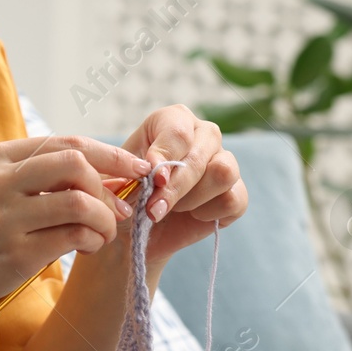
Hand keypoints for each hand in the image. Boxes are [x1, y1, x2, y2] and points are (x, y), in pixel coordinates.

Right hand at [0, 134, 150, 321]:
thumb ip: (39, 179)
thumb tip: (108, 175)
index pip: (65, 142)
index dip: (109, 154)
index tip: (137, 168)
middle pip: (76, 163)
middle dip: (110, 183)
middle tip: (121, 208)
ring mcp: (6, 217)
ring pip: (81, 201)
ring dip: (105, 219)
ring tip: (103, 233)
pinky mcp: (15, 253)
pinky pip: (74, 237)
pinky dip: (93, 241)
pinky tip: (88, 248)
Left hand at [114, 104, 247, 265]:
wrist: (135, 229)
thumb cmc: (123, 195)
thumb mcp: (115, 179)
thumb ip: (129, 170)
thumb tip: (156, 173)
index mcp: (173, 120)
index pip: (177, 131)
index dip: (165, 156)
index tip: (152, 179)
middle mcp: (203, 135)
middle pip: (199, 154)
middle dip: (175, 187)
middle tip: (153, 208)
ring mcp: (224, 161)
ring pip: (223, 172)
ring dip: (192, 198)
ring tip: (171, 208)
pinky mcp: (236, 192)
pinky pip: (234, 199)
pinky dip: (209, 213)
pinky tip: (192, 215)